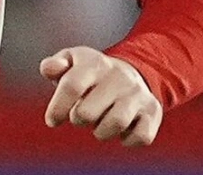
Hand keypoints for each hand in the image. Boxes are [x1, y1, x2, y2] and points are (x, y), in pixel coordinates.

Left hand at [40, 46, 161, 145]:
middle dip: (79, 119)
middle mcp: (119, 76)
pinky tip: (121, 130)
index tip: (52, 120)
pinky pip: (141, 136)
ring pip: (116, 123)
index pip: (72, 86)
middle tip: (81, 115)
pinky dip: (128, 140)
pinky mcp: (153, 111)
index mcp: (95, 63)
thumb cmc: (91, 73)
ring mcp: (138, 94)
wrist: (131, 73)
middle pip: (88, 112)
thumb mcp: (71, 61)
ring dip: (101, 131)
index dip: (57, 108)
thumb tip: (49, 69)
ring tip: (100, 122)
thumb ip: (54, 65)